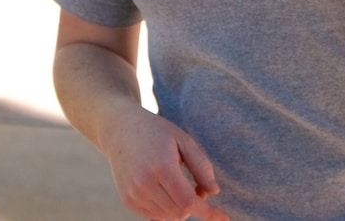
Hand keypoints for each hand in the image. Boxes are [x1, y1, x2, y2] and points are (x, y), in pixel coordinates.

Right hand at [101, 107, 227, 220]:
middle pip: (180, 212)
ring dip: (182, 209)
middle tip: (199, 187)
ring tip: (181, 185)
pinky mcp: (128, 201)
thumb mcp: (185, 141)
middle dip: (196, 206)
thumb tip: (214, 192)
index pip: (188, 201)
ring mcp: (133, 195)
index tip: (224, 218)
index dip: (208, 212)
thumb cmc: (158, 133)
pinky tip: (168, 191)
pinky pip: (155, 216)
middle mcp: (144, 184)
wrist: (121, 131)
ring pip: (168, 217)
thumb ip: (201, 167)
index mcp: (161, 167)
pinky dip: (168, 210)